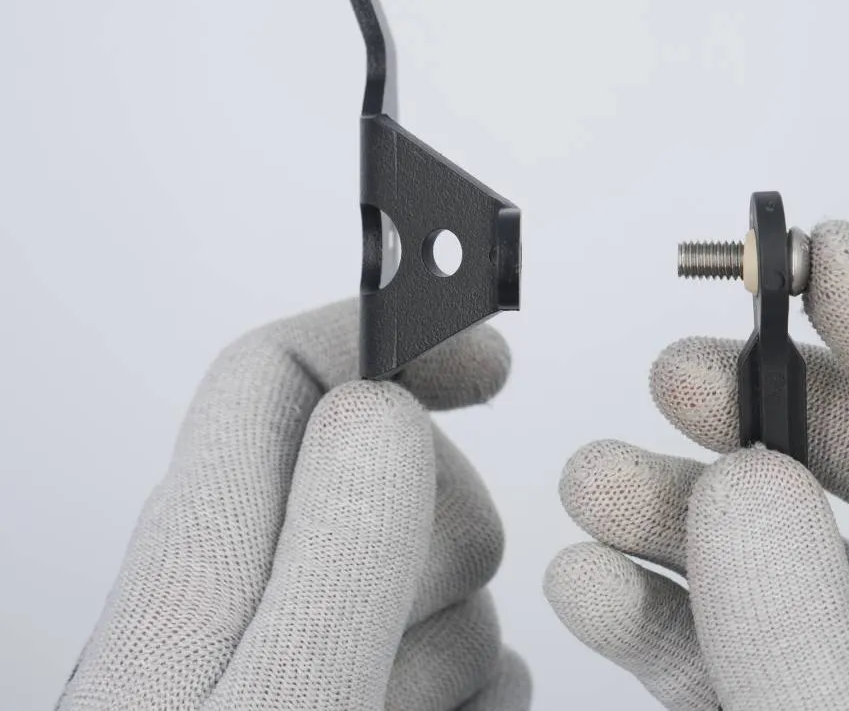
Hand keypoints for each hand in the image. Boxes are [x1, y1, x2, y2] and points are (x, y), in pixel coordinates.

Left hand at [57, 300, 529, 710]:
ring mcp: (289, 644)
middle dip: (441, 532)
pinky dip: (467, 685)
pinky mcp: (332, 695)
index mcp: (206, 554)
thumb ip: (338, 544)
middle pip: (382, 469)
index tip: (483, 358)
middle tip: (410, 622)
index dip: (388, 336)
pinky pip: (450, 652)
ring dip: (451, 635)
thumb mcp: (285, 697)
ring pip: (429, 570)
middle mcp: (239, 585)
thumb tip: (382, 403)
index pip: (281, 369)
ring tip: (398, 706)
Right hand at [546, 221, 848, 709]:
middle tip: (682, 376)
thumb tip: (739, 490)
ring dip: (689, 521)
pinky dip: (672, 618)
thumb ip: (804, 638)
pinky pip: (758, 654)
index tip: (825, 252)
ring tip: (598, 481)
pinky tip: (599, 586)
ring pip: (810, 573)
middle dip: (769, 421)